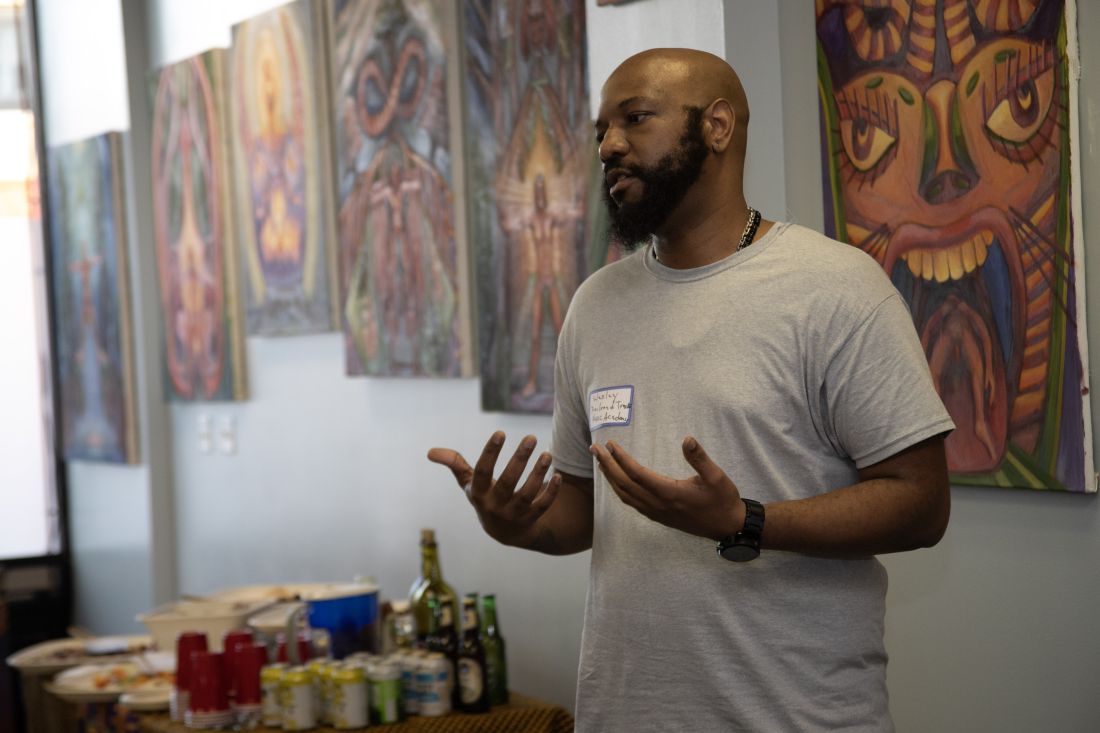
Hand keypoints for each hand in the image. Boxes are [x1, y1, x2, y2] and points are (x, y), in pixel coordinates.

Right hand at [427, 431, 560, 547]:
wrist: (505, 533)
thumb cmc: (485, 498)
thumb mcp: (469, 484)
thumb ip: (455, 465)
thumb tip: (430, 452)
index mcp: (478, 494)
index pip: (483, 472)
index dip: (490, 452)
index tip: (501, 432)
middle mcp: (495, 506)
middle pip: (508, 482)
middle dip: (519, 459)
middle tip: (530, 437)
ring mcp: (514, 515)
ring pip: (527, 494)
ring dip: (538, 474)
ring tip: (547, 454)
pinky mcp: (531, 520)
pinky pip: (542, 506)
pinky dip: (551, 492)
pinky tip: (558, 475)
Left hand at [590, 437, 745, 540]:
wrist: (728, 527)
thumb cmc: (723, 500)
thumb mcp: (716, 476)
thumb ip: (700, 458)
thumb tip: (687, 439)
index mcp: (670, 493)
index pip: (637, 474)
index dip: (621, 459)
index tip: (610, 444)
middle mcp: (659, 505)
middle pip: (624, 484)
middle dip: (607, 466)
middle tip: (594, 448)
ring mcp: (657, 513)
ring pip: (625, 496)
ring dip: (610, 478)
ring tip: (599, 461)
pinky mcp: (659, 516)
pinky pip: (632, 503)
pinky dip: (619, 490)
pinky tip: (615, 481)